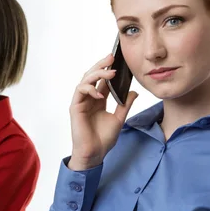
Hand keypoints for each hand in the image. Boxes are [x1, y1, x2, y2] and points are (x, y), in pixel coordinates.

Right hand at [68, 53, 138, 169]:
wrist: (95, 154)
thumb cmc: (104, 139)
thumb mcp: (119, 118)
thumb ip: (125, 104)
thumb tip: (134, 91)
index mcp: (98, 99)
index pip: (102, 80)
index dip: (109, 69)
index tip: (119, 60)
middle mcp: (89, 98)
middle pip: (92, 75)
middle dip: (101, 65)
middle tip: (112, 57)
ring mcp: (81, 102)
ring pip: (85, 80)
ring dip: (97, 73)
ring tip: (110, 72)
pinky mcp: (75, 107)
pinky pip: (80, 91)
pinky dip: (90, 89)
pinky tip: (101, 93)